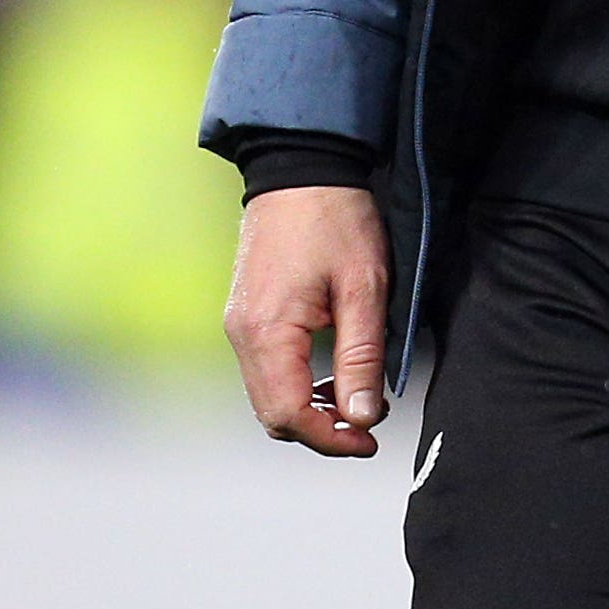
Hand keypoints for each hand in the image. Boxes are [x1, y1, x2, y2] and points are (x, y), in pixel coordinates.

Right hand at [221, 184, 392, 458]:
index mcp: (267, 331)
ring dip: (309, 409)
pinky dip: (297, 384)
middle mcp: (242, 334)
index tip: (369, 441)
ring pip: (268, 395)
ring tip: (356, 399)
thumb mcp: (364, 289)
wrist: (302, 166)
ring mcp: (239, 324)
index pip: (289, 414)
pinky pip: (266, 370)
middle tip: (367, 427)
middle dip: (320, 431)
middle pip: (273, 413)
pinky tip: (332, 373)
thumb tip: (361, 417)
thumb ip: (361, 358)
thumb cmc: (336, 218)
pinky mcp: (246, 315)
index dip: (330, 439)